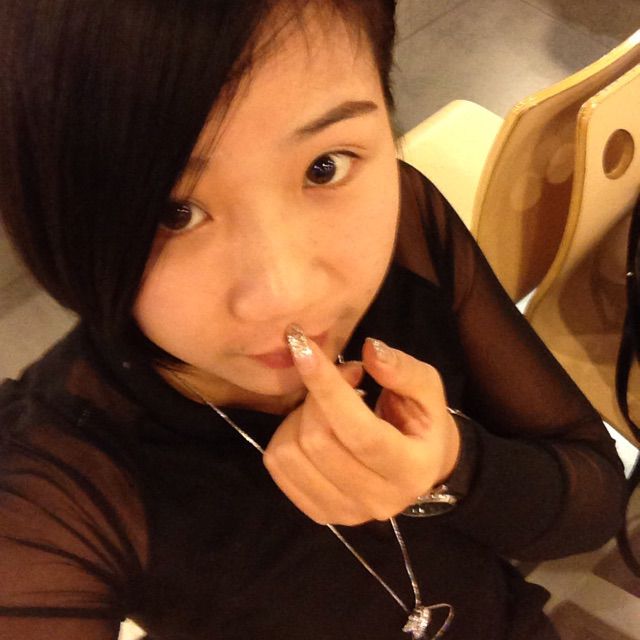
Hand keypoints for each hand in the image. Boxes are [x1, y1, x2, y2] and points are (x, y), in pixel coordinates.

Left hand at [263, 330, 459, 525]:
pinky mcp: (318, 512)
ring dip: (300, 413)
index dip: (327, 388)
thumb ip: (403, 369)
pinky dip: (286, 433)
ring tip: (329, 403)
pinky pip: (277, 464)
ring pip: (291, 452)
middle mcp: (377, 500)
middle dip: (317, 393)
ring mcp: (345, 512)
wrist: (420, 467)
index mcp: (410, 470)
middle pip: (318, 440)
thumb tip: (369, 349)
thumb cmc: (422, 422)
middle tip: (344, 374)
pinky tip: (314, 425)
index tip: (303, 347)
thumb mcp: (427, 389)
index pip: (360, 433)